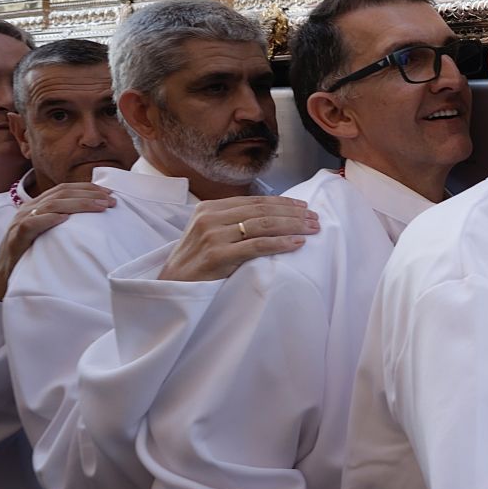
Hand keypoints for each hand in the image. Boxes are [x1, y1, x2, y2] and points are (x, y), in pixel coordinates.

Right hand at [0, 183, 114, 301]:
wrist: (4, 279)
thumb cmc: (31, 256)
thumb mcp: (50, 235)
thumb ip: (64, 223)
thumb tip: (94, 215)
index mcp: (37, 206)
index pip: (64, 189)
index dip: (87, 188)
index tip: (109, 192)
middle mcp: (28, 209)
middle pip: (61, 193)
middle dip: (88, 194)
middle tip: (110, 200)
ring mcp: (20, 222)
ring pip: (50, 205)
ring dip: (78, 204)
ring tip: (99, 207)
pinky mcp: (15, 239)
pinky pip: (30, 224)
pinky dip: (48, 219)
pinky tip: (65, 219)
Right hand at [157, 196, 317, 281]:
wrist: (172, 287)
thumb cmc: (196, 262)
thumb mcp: (209, 233)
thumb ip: (231, 222)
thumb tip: (270, 216)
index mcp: (209, 208)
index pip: (254, 201)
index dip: (282, 202)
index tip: (303, 207)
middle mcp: (210, 217)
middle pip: (262, 211)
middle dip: (292, 213)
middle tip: (315, 218)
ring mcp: (213, 235)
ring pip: (263, 225)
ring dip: (292, 226)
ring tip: (312, 229)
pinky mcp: (217, 255)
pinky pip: (257, 246)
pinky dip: (280, 243)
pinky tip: (297, 243)